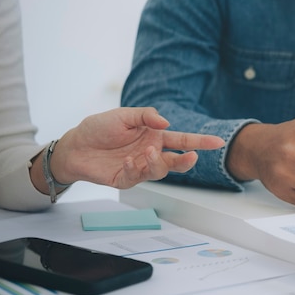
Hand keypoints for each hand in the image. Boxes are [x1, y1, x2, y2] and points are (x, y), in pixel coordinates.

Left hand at [48, 107, 224, 188]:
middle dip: (186, 161)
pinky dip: (137, 168)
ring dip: (159, 163)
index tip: (219, 143)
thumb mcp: (124, 115)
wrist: (76, 145)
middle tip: (192, 157)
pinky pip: (138, 177)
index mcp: (155, 136)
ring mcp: (140, 167)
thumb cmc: (100, 128)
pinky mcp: (126, 179)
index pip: (183, 141)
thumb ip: (146, 116)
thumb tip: (167, 123)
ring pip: (160, 171)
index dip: (201, 142)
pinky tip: (129, 160)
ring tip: (148, 152)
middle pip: (176, 161)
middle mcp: (151, 152)